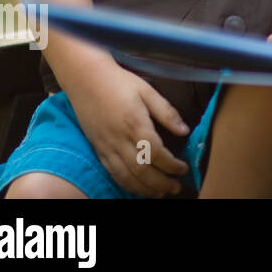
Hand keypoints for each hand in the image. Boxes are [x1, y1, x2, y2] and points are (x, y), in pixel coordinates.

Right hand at [62, 62, 190, 196]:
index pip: (156, 153)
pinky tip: (137, 188)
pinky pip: (112, 173)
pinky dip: (126, 184)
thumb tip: (185, 131)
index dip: (172, 165)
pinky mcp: (98, 149)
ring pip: (126, 177)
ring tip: (161, 193)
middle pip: (142, 171)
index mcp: (135, 124)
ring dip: (144, 189)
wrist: (86, 79)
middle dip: (161, 183)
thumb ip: (167, 112)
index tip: (184, 168)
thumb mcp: (148, 90)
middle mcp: (119, 140)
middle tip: (176, 188)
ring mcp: (106, 147)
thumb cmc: (119, 82)